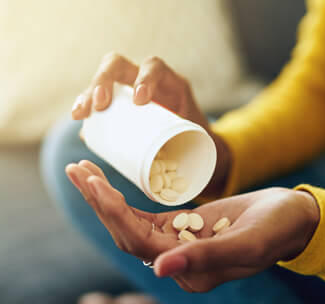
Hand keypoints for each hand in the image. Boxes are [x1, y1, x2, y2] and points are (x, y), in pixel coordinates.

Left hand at [65, 160, 319, 292]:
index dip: (114, 214)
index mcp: (192, 273)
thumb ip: (207, 258)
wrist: (291, 219)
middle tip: (76, 169)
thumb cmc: (277, 229)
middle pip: (126, 234)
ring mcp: (177, 246)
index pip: (140, 244)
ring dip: (104, 199)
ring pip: (130, 225)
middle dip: (99, 202)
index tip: (93, 182)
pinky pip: (143, 216)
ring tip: (82, 170)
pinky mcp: (181, 228)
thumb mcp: (248, 242)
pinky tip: (107, 183)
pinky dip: (123, 200)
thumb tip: (158, 271)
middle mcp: (178, 263)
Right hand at [72, 52, 230, 194]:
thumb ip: (191, 151)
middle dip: (104, 81)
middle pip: (118, 65)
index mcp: (170, 84)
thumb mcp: (198, 140)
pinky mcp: (118, 104)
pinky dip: (86, 107)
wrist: (194, 142)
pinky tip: (80, 120)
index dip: (145, 78)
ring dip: (87, 95)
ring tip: (80, 115)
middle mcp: (145, 80)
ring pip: (102, 81)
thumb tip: (174, 171)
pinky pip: (96, 99)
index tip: (140, 101)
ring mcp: (128, 90)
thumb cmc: (197, 142)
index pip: (155, 67)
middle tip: (98, 105)